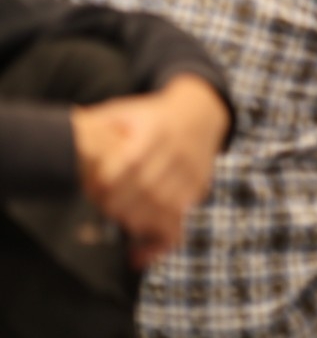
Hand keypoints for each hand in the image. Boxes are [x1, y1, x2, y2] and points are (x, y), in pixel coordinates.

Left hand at [72, 74, 229, 267]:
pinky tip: (137, 256)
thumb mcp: (126, 110)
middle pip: (147, 191)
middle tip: (103, 209)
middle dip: (119, 207)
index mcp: (156, 132)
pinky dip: (157, 242)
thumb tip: (66, 132)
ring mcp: (192, 173)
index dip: (109, 184)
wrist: (201, 113)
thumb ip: (96, 122)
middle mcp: (178, 153)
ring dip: (136, 224)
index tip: (93, 191)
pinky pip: (179, 221)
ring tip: (119, 222)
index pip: (131, 164)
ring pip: (165, 209)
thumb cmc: (151, 114)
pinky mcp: (198, 189)